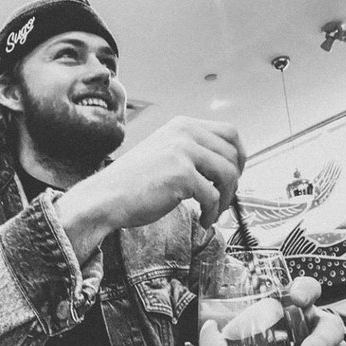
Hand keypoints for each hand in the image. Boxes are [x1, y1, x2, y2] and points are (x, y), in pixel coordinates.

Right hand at [57, 116, 245, 260]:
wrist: (106, 198)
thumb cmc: (132, 183)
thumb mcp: (164, 153)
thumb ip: (191, 153)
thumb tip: (223, 167)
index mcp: (182, 126)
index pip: (230, 133)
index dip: (239, 157)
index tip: (236, 176)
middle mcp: (185, 133)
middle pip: (233, 154)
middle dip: (234, 182)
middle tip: (224, 200)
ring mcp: (184, 152)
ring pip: (228, 175)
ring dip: (225, 199)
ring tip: (212, 213)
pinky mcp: (182, 175)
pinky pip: (213, 197)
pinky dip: (212, 213)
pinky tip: (202, 220)